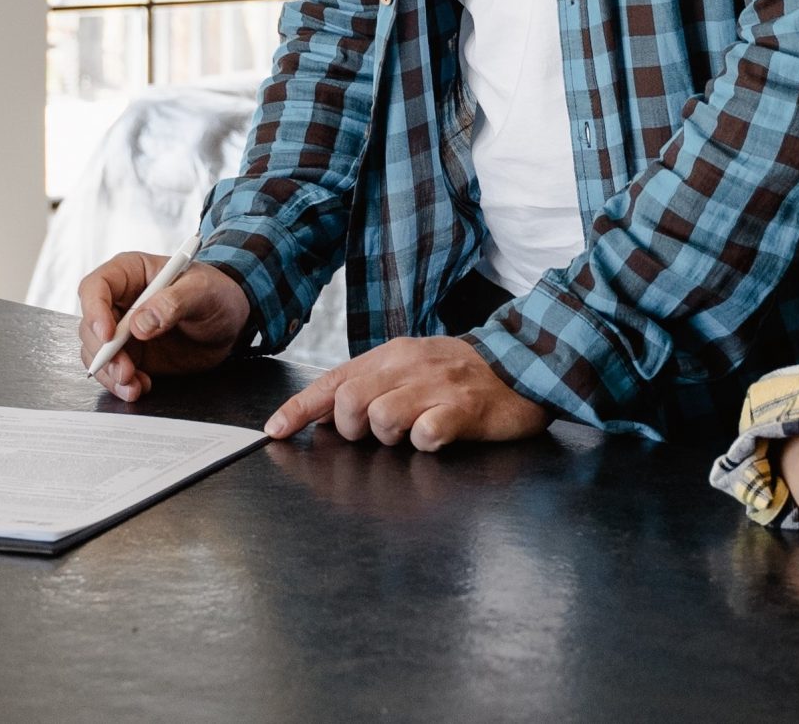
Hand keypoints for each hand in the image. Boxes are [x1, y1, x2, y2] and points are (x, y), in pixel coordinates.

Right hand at [77, 251, 251, 401]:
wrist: (230, 322)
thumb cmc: (216, 293)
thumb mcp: (203, 291)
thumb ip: (174, 302)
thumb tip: (141, 323)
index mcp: (131, 272)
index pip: (96, 287)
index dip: (95, 310)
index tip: (108, 335)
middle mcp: (120, 301)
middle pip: (90, 325)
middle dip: (103, 352)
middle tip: (125, 371)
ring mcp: (123, 329)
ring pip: (97, 352)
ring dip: (109, 373)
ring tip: (133, 385)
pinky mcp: (132, 354)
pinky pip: (113, 371)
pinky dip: (121, 384)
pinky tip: (140, 387)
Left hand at [262, 336, 550, 451]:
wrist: (523, 363)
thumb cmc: (461, 373)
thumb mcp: (410, 367)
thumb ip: (370, 384)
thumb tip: (323, 411)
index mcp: (391, 356)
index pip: (333, 380)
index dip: (299, 408)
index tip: (274, 431)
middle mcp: (408, 366)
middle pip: (349, 401)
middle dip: (350, 427)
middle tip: (374, 434)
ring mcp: (436, 387)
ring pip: (382, 418)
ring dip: (388, 437)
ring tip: (412, 433)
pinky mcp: (463, 409)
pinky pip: (426, 434)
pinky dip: (424, 442)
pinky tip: (437, 437)